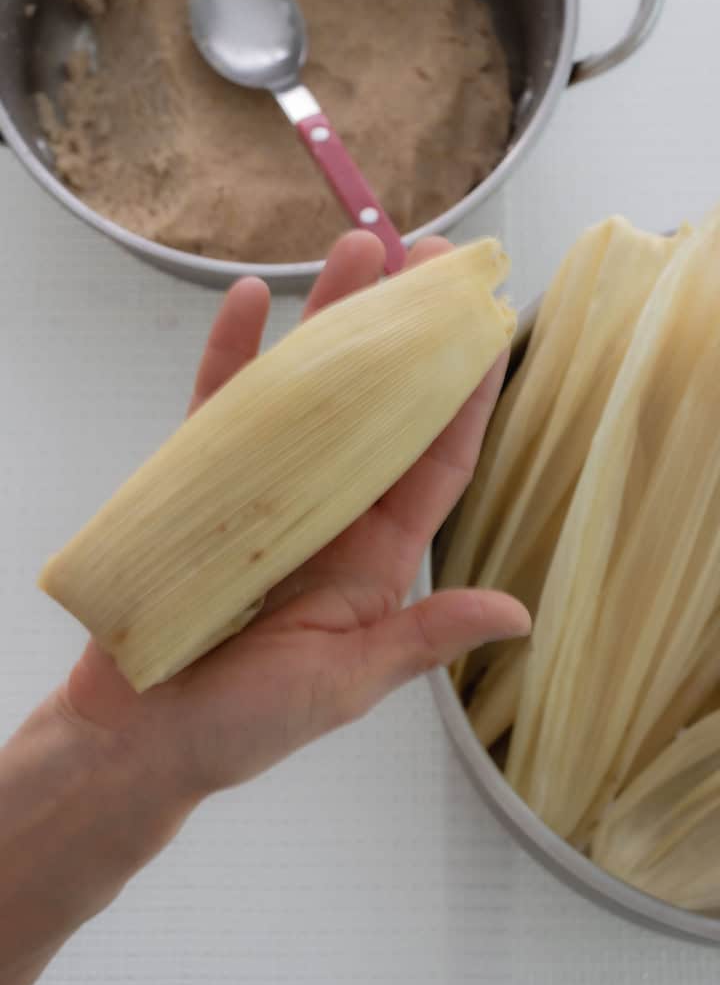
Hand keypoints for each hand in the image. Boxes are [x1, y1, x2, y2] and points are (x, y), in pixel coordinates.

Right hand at [59, 232, 529, 801]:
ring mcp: (264, 489)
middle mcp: (328, 509)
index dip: (463, 395)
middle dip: (401, 332)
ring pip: (305, 390)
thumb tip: (514, 613)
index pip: (434, 461)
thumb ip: (423, 636)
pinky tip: (250, 298)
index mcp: (375, 555)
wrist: (139, 737)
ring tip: (357, 248)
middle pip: (374, 405)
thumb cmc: (246, 724)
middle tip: (423, 257)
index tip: (486, 326)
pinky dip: (232, 352)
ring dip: (329, 319)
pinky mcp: (201, 482)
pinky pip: (219, 406)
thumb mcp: (345, 680)